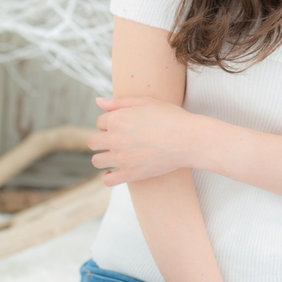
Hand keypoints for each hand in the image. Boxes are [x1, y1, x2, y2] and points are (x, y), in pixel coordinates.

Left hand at [88, 97, 210, 186]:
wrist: (189, 139)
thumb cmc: (170, 117)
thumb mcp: (145, 102)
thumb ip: (119, 102)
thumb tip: (98, 101)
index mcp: (117, 119)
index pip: (100, 122)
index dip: (111, 123)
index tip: (124, 125)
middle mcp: (115, 138)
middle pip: (92, 142)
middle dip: (103, 139)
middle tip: (119, 139)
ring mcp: (121, 158)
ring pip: (96, 161)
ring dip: (103, 157)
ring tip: (117, 155)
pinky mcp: (130, 174)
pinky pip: (107, 180)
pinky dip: (108, 177)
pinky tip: (114, 172)